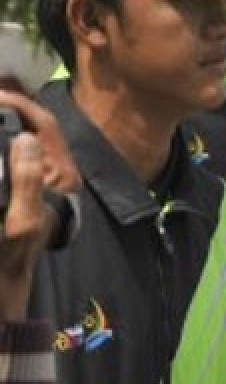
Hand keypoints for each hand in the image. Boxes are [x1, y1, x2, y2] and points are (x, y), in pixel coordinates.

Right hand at [0, 88, 80, 320]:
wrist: (7, 279)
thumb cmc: (14, 254)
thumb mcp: (22, 221)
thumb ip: (28, 180)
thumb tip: (25, 138)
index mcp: (61, 173)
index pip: (45, 125)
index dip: (20, 104)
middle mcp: (54, 168)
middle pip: (34, 123)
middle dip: (9, 106)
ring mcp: (36, 173)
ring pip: (22, 135)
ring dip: (6, 120)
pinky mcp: (21, 180)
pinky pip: (12, 151)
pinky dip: (2, 138)